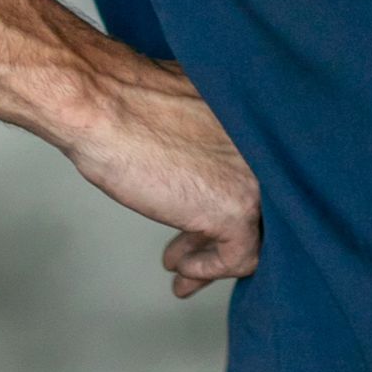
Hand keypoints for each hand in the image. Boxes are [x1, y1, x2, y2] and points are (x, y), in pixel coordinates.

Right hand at [61, 57, 262, 299]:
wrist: (103, 106)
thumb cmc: (128, 103)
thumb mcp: (184, 121)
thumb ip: (206, 143)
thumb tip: (202, 167)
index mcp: (258, 120)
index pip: (260, 173)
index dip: (228, 195)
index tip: (204, 213)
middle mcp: (268, 148)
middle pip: (258, 205)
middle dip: (220, 231)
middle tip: (195, 246)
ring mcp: (255, 178)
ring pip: (252, 232)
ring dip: (212, 254)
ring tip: (182, 264)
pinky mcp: (236, 208)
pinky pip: (238, 255)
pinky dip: (208, 268)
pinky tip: (182, 265)